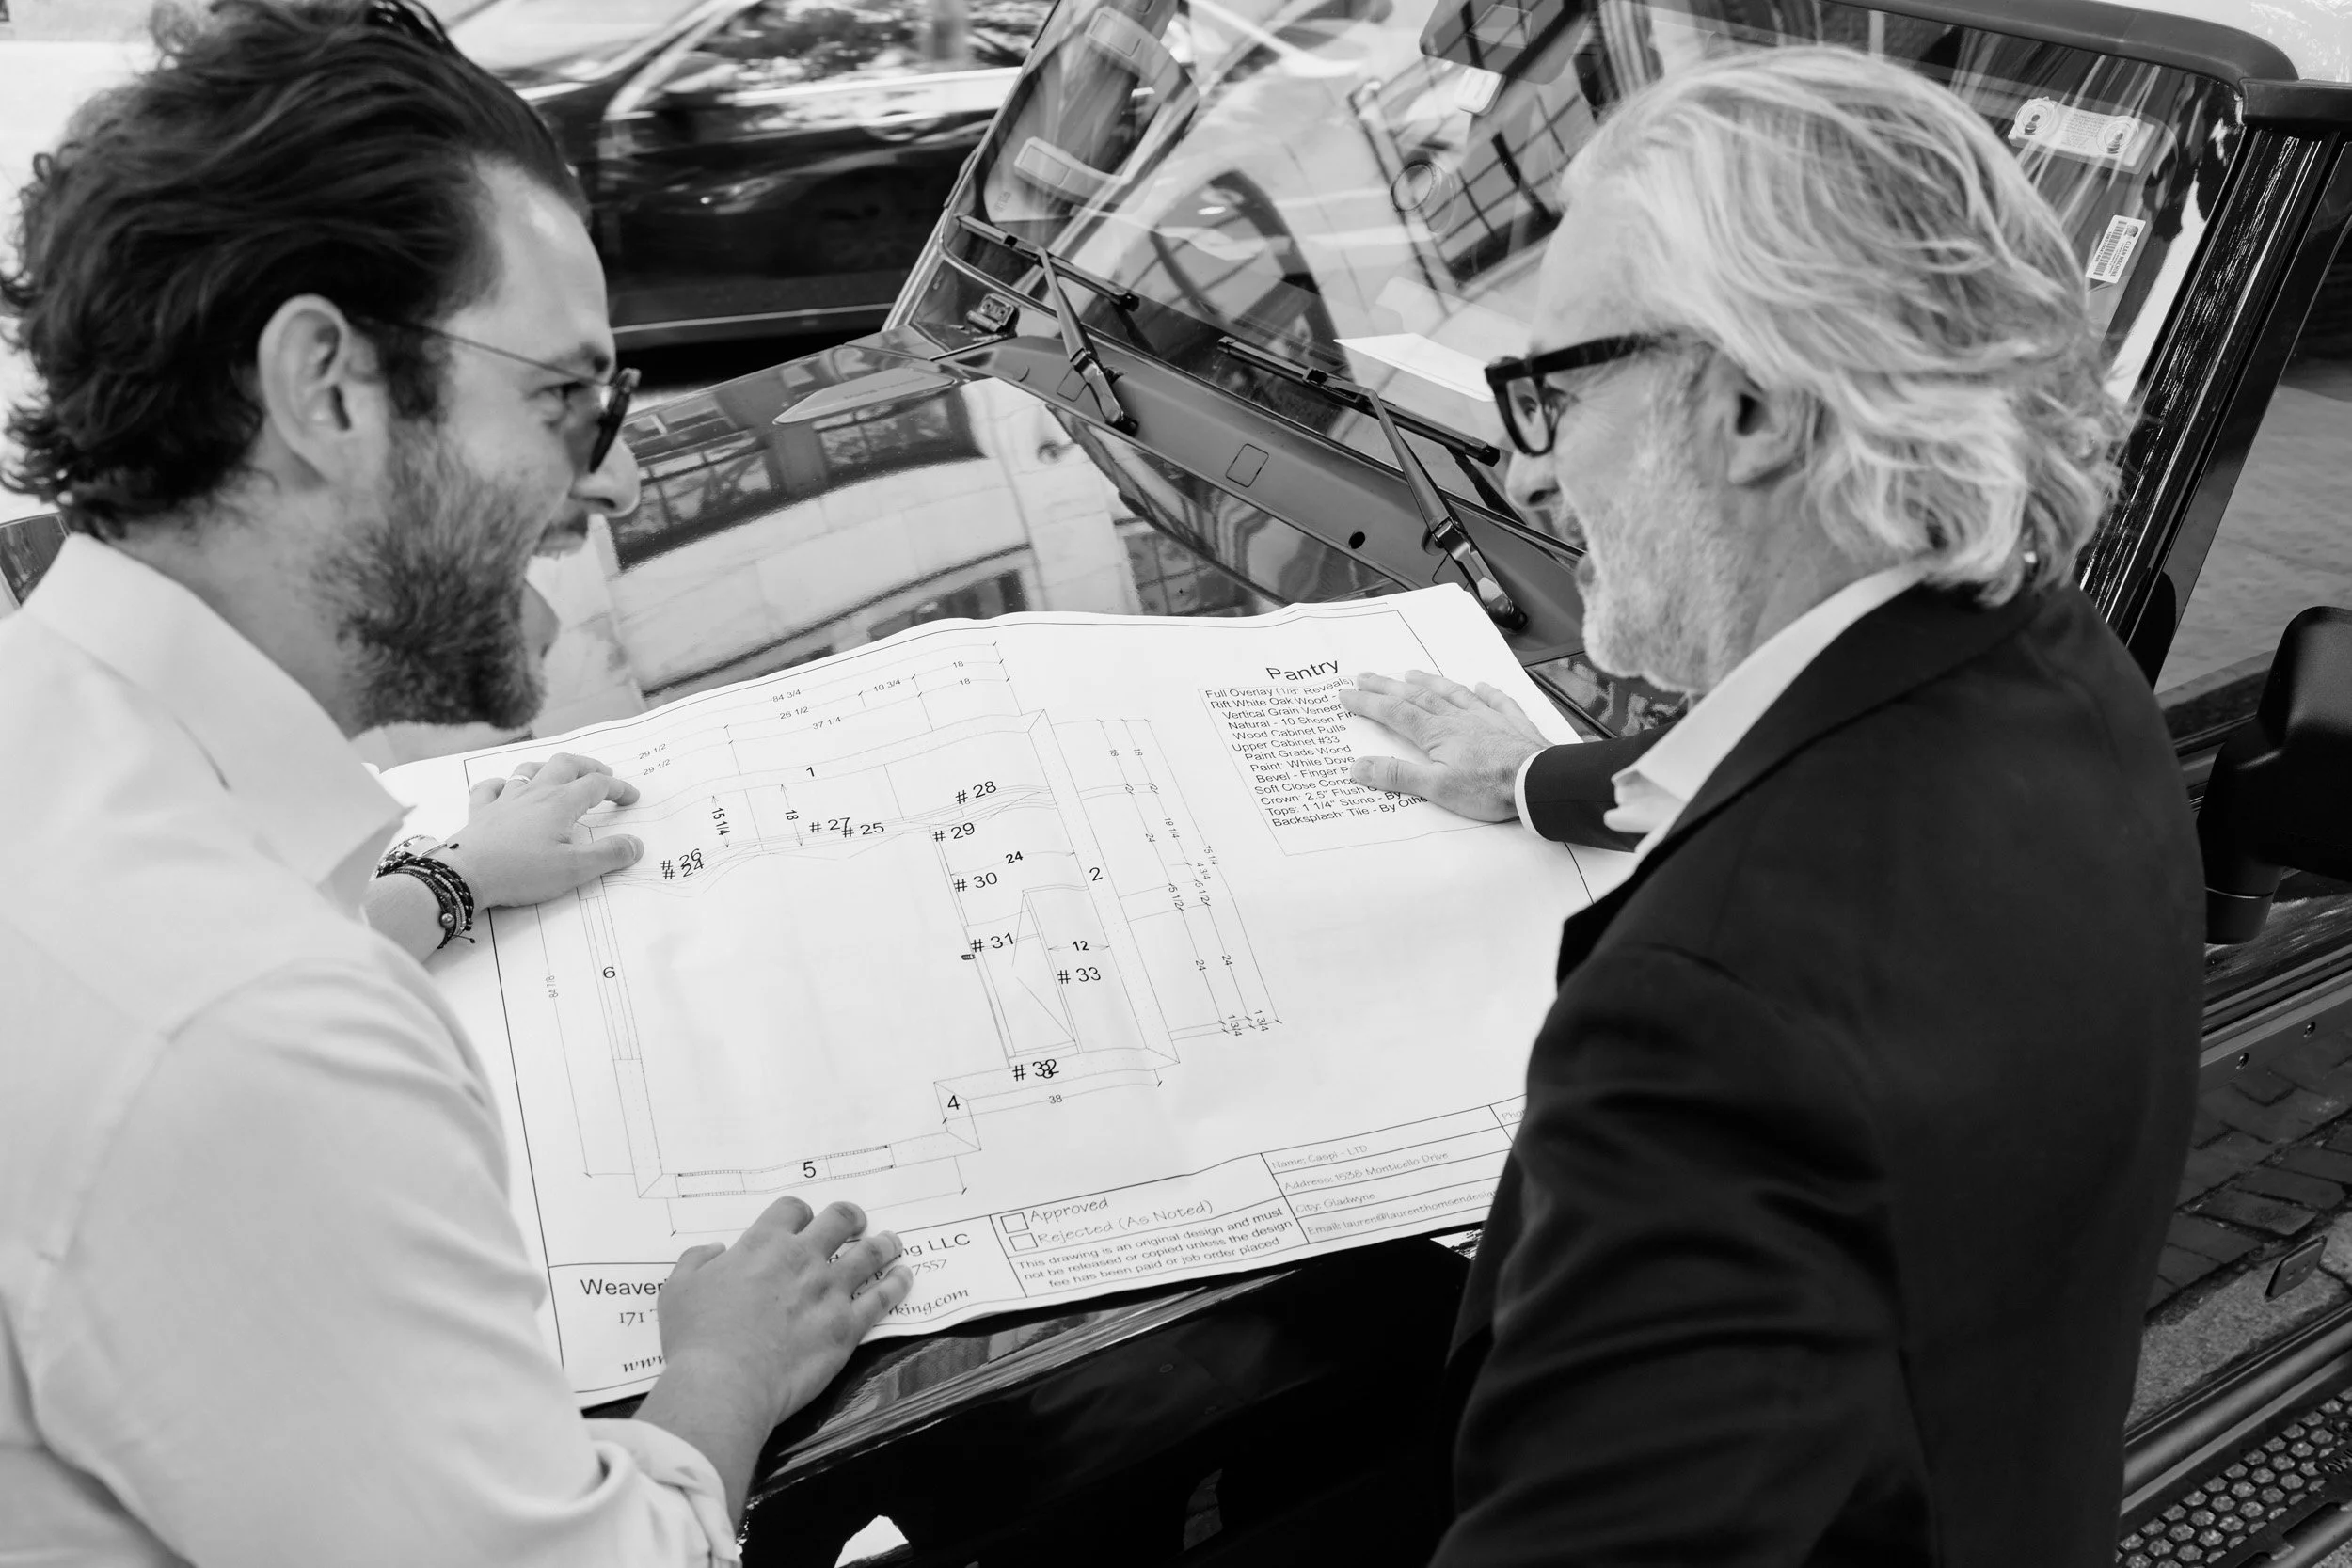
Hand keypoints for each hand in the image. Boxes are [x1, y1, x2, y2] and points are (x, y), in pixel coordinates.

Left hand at [433, 753, 643, 909]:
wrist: (465, 875)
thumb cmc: (520, 872)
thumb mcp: (574, 870)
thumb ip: (609, 855)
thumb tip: (635, 844)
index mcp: (559, 803)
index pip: (596, 785)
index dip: (618, 788)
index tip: (632, 797)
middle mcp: (534, 793)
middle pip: (565, 764)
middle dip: (588, 765)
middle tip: (603, 774)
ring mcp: (504, 800)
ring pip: (528, 769)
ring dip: (549, 767)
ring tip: (560, 775)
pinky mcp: (481, 813)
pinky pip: (489, 787)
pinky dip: (501, 783)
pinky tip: (505, 788)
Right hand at [656, 1199, 910, 1426]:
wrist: (726, 1382)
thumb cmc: (697, 1338)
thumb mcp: (678, 1289)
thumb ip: (696, 1261)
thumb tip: (714, 1250)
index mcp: (763, 1245)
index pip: (792, 1210)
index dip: (800, 1213)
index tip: (803, 1221)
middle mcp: (803, 1259)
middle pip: (839, 1221)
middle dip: (850, 1218)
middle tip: (855, 1222)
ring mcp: (830, 1292)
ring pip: (868, 1254)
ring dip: (882, 1244)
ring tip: (890, 1243)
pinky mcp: (847, 1326)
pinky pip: (881, 1299)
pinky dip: (896, 1285)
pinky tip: (903, 1278)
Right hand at [1341, 670, 1551, 822]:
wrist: (1537, 783)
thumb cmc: (1488, 788)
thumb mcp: (1436, 788)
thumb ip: (1398, 775)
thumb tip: (1359, 766)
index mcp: (1437, 733)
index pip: (1395, 713)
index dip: (1369, 703)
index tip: (1346, 694)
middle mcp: (1459, 719)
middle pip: (1418, 697)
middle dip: (1389, 686)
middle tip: (1367, 675)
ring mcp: (1487, 719)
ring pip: (1453, 693)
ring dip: (1431, 682)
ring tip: (1412, 673)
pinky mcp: (1512, 725)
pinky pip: (1498, 702)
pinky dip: (1487, 692)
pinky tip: (1482, 685)